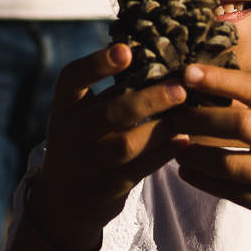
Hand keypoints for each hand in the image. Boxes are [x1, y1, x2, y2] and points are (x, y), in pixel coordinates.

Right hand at [28, 43, 190, 250]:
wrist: (63, 201)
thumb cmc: (82, 140)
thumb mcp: (81, 114)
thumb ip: (109, 90)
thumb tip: (160, 55)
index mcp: (63, 106)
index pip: (72, 78)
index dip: (98, 63)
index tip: (127, 50)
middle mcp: (71, 133)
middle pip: (109, 113)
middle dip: (148, 99)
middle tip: (180, 88)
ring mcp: (88, 163)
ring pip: (128, 144)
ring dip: (162, 127)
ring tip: (188, 111)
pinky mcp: (108, 187)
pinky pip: (141, 169)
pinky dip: (165, 152)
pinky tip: (185, 138)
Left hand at [168, 63, 250, 233]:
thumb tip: (205, 81)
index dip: (219, 79)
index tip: (187, 73)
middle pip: (240, 124)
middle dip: (200, 118)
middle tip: (173, 116)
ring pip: (232, 165)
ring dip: (197, 156)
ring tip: (176, 147)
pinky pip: (232, 193)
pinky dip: (204, 181)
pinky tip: (186, 171)